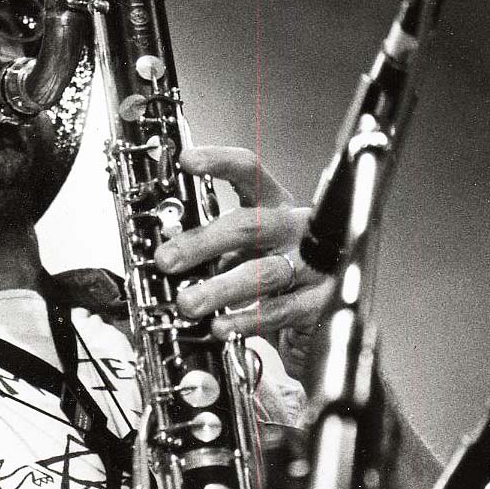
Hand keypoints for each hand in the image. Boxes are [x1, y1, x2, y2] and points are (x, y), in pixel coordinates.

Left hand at [153, 145, 333, 378]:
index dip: (219, 162)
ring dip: (220, 289)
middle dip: (202, 243)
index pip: (250, 172)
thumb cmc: (277, 271)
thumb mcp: (246, 250)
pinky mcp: (318, 301)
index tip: (187, 161)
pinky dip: (246, 321)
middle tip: (167, 259)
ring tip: (188, 304)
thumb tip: (170, 251)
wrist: (322, 309)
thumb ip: (215, 248)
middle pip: (249, 226)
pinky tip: (222, 327)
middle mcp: (294, 229)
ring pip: (263, 273)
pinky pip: (279, 311)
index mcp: (275, 206)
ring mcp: (310, 264)